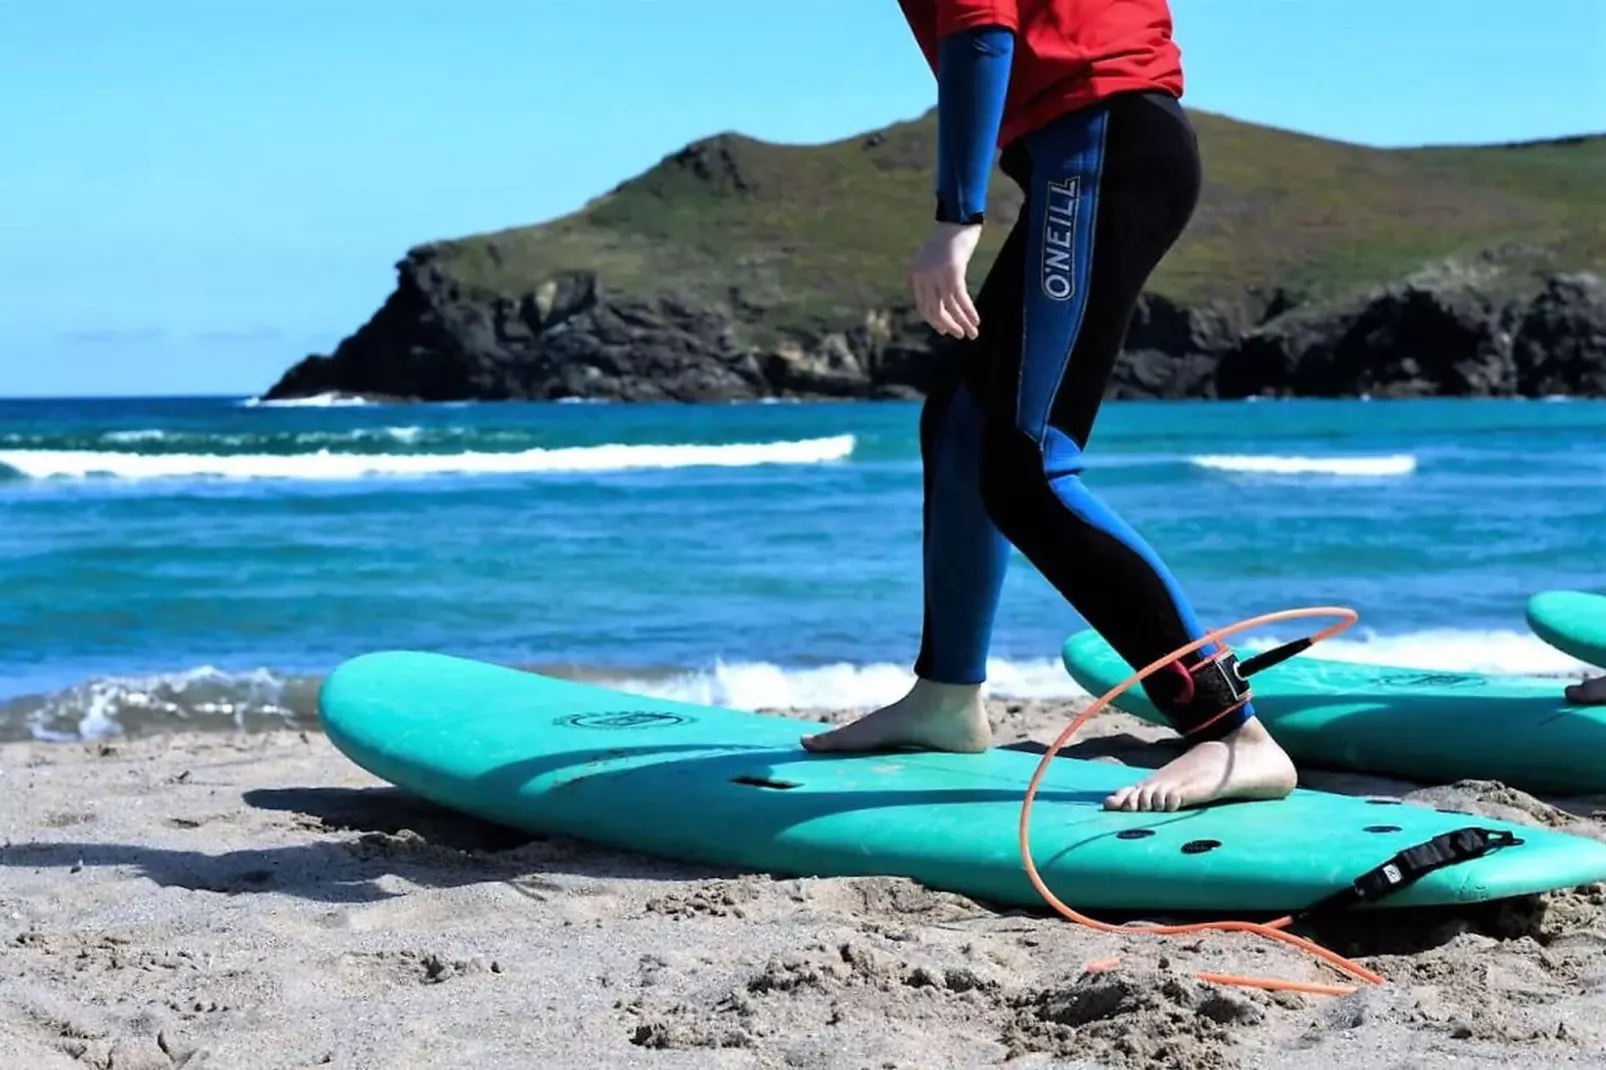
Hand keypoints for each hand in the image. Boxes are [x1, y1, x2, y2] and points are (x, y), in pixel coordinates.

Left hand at [907, 222, 981, 339]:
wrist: (957, 219)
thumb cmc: (947, 238)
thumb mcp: (930, 258)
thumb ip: (925, 276)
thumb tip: (931, 299)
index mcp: (915, 275)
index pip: (922, 305)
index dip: (934, 320)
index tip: (943, 330)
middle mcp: (923, 277)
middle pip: (933, 311)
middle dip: (947, 326)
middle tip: (958, 335)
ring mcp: (937, 276)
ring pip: (948, 308)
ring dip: (961, 323)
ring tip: (971, 334)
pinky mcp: (953, 273)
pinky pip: (960, 300)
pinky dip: (969, 313)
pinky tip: (976, 322)